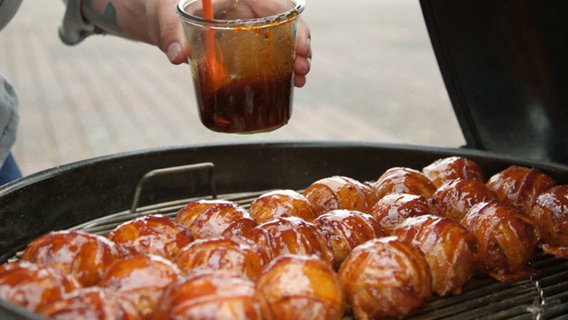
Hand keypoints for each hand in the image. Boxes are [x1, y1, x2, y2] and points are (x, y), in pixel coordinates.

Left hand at [84, 0, 310, 86]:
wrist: (159, 18)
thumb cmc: (163, 10)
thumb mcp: (166, 19)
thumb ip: (170, 35)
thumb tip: (177, 56)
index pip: (276, 4)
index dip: (293, 25)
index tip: (300, 46)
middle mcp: (247, 10)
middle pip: (285, 23)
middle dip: (300, 45)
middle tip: (303, 68)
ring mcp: (248, 27)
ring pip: (281, 39)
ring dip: (295, 59)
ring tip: (301, 79)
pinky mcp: (244, 44)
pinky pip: (269, 51)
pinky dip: (282, 65)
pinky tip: (291, 83)